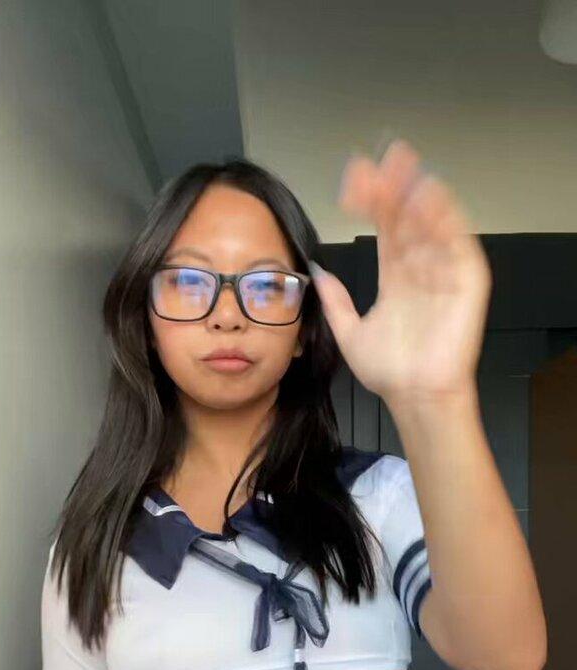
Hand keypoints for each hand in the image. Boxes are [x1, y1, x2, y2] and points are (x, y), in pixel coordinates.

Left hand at [309, 138, 491, 405]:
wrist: (415, 396)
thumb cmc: (391, 373)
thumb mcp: (349, 333)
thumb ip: (335, 301)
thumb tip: (317, 271)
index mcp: (397, 278)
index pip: (385, 228)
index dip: (371, 201)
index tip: (353, 180)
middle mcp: (421, 269)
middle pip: (407, 217)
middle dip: (392, 187)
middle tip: (377, 159)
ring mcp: (445, 271)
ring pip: (431, 221)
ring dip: (415, 192)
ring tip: (398, 167)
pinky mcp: (467, 280)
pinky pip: (458, 241)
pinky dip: (444, 216)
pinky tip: (426, 194)